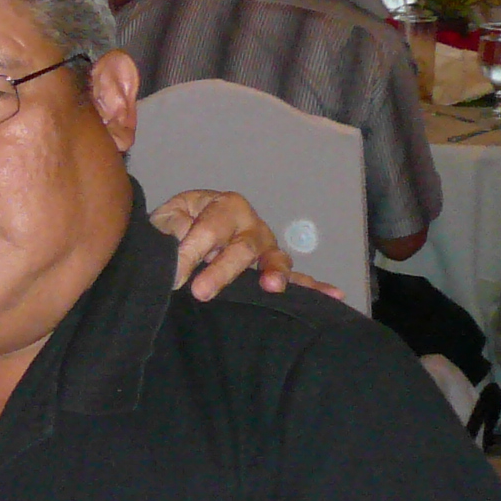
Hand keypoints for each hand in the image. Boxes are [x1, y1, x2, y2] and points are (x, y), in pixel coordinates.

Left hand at [148, 186, 300, 297]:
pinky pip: (298, 278)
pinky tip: (335, 294)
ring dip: (275, 273)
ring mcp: (266, 247)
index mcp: (224, 206)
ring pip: (274, 260)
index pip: (211, 228)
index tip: (175, 274)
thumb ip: (172, 229)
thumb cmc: (176, 225)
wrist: (182, 233)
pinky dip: (315, 287)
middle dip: (223, 270)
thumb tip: (182, 249)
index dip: (192, 251)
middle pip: (243, 247)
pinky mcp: (273, 269)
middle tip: (201, 292)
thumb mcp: (165, 220)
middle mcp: (251, 225)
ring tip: (271, 287)